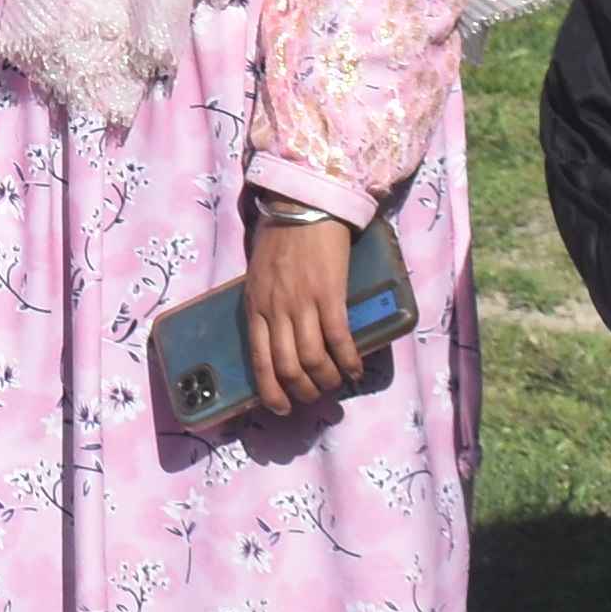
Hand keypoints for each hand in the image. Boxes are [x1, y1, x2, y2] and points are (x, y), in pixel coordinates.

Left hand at [239, 212, 363, 416]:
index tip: (281, 407)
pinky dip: (348, 361)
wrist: (304, 204)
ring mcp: (302, 303)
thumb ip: (264, 302)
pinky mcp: (329, 294)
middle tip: (315, 398)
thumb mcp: (259, 274)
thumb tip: (275, 332)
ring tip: (337, 383)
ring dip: (327, 380)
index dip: (271, 391)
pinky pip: (339, 340)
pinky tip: (355, 368)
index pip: (258, 361)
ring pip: (313, 360)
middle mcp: (276, 310)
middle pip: (288, 368)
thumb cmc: (281, 237)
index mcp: (255, 306)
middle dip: (303, 392)